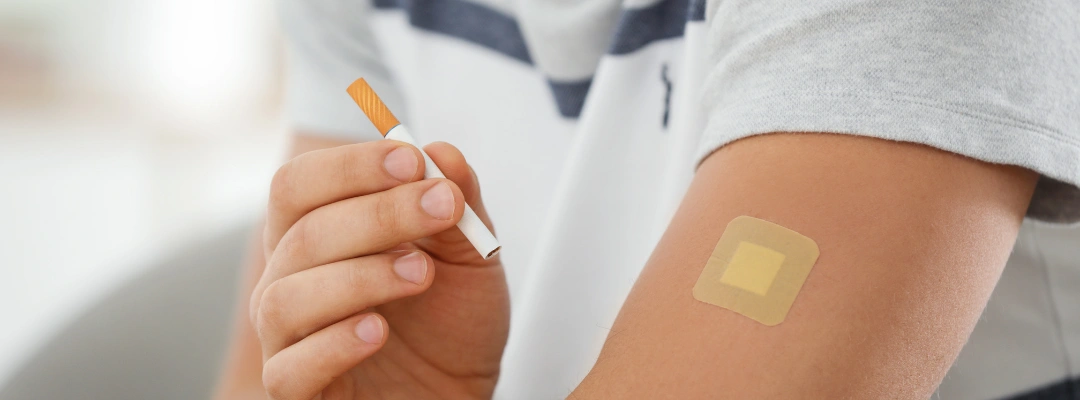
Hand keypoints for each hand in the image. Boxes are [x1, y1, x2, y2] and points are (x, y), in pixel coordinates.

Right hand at [249, 140, 508, 399]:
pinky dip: (335, 344)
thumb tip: (441, 151)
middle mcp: (290, 280)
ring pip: (287, 298)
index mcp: (317, 235)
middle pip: (301, 232)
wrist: (460, 393)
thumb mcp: (470, 256)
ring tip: (421, 274)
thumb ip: (458, 204)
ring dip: (361, 276)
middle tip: (442, 207)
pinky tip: (379, 330)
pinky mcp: (297, 392)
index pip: (299, 185)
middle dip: (378, 214)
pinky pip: (290, 370)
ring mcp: (287, 339)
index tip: (412, 161)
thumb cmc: (452, 323)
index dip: (351, 167)